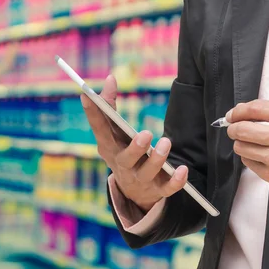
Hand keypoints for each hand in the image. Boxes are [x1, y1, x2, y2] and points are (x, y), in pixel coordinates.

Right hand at [82, 75, 188, 211]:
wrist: (133, 191)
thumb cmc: (123, 150)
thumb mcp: (114, 132)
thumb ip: (111, 106)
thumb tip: (110, 77)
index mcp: (109, 148)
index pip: (99, 130)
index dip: (92, 113)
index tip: (86, 95)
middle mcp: (123, 165)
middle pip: (126, 159)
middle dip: (135, 148)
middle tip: (146, 134)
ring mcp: (140, 179)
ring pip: (147, 172)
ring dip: (157, 159)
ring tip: (166, 142)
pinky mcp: (157, 190)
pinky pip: (167, 188)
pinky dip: (176, 181)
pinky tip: (182, 169)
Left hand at [226, 100, 268, 198]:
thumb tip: (242, 111)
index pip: (256, 109)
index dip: (239, 111)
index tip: (233, 114)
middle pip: (242, 129)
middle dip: (234, 128)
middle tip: (234, 128)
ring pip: (241, 146)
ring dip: (242, 143)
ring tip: (253, 143)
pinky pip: (247, 162)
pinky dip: (250, 157)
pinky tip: (262, 156)